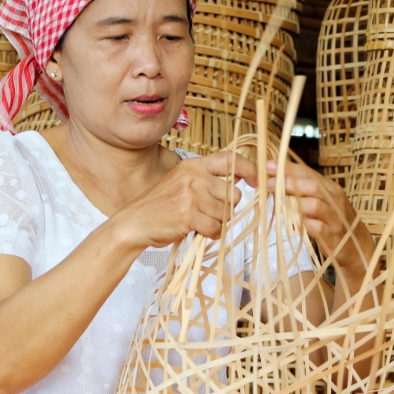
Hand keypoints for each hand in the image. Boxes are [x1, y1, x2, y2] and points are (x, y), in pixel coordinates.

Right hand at [111, 151, 258, 248]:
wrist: (135, 223)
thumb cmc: (160, 206)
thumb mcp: (182, 182)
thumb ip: (207, 179)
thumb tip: (240, 180)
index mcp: (194, 165)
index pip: (231, 160)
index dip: (250, 169)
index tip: (258, 181)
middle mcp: (194, 176)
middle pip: (234, 195)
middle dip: (226, 209)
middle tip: (207, 214)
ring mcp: (191, 195)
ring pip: (226, 214)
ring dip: (216, 223)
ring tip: (198, 222)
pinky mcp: (189, 214)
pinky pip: (216, 228)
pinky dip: (211, 234)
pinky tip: (197, 231)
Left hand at [263, 159, 375, 276]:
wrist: (357, 247)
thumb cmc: (334, 222)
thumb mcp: (323, 202)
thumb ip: (303, 192)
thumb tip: (275, 181)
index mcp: (330, 189)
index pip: (308, 173)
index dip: (288, 169)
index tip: (269, 166)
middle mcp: (335, 201)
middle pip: (312, 187)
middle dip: (288, 183)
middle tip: (268, 184)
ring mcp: (335, 219)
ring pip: (315, 205)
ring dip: (294, 204)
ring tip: (277, 205)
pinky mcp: (333, 238)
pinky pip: (318, 228)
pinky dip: (304, 225)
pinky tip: (293, 224)